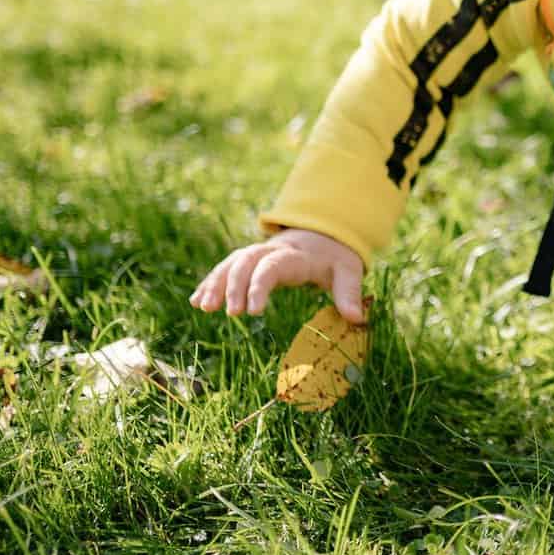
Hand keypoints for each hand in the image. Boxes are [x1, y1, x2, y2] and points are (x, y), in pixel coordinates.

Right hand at [190, 228, 365, 322]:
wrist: (324, 236)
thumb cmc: (335, 259)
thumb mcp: (349, 271)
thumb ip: (349, 293)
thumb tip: (357, 318)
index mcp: (294, 255)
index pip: (271, 266)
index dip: (259, 286)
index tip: (253, 311)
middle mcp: (270, 251)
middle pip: (245, 262)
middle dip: (234, 285)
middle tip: (229, 313)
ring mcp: (256, 254)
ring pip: (230, 263)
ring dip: (215, 283)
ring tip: (203, 307)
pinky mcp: (248, 261)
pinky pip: (225, 268)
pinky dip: (210, 282)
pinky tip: (196, 301)